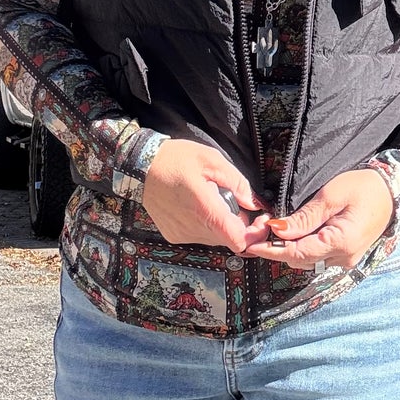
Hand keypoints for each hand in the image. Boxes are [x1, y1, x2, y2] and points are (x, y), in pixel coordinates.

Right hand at [141, 139, 272, 252]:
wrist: (140, 166)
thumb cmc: (176, 159)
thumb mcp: (212, 160)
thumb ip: (238, 182)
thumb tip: (253, 203)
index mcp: (205, 210)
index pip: (238, 240)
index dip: (254, 234)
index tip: (259, 220)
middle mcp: (193, 228)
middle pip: (229, 239)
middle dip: (240, 225)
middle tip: (237, 201)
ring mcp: (181, 234)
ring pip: (215, 238)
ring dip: (222, 224)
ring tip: (214, 200)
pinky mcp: (173, 235)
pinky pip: (199, 236)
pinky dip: (205, 225)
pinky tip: (197, 206)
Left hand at [242, 169, 393, 270]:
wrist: (392, 191)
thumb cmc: (364, 188)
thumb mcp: (330, 196)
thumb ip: (303, 218)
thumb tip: (277, 231)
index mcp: (341, 243)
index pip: (297, 253)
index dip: (271, 250)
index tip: (251, 245)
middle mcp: (344, 258)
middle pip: (300, 260)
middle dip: (278, 248)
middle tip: (259, 230)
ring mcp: (346, 259)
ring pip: (308, 260)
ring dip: (289, 248)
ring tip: (274, 229)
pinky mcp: (346, 255)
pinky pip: (318, 256)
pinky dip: (303, 247)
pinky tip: (294, 233)